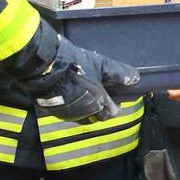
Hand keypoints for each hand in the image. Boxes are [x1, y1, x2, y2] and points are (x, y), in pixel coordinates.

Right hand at [16, 37, 139, 124]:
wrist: (43, 67)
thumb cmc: (75, 64)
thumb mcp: (100, 64)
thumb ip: (119, 73)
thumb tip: (136, 78)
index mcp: (98, 103)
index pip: (112, 112)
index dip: (114, 104)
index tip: (113, 95)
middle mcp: (85, 113)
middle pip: (98, 115)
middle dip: (100, 105)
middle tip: (98, 91)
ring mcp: (69, 114)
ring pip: (83, 116)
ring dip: (86, 106)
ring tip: (84, 91)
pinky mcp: (55, 112)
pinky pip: (69, 113)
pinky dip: (72, 106)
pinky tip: (70, 93)